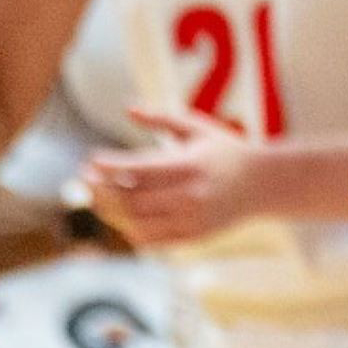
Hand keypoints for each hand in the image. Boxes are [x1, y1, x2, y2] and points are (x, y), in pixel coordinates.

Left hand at [83, 107, 254, 247]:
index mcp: (190, 165)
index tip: (90, 161)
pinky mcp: (191, 236)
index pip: (137, 169)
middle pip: (129, 200)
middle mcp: (189, 195)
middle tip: (84, 180)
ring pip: (134, 223)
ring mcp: (190, 219)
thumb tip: (127, 109)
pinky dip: (129, 228)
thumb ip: (162, 118)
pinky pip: (149, 239)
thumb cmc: (227, 151)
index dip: (108, 167)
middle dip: (100, 191)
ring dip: (109, 212)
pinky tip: (121, 214)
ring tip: (98, 198)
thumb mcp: (198, 128)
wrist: (264, 184)